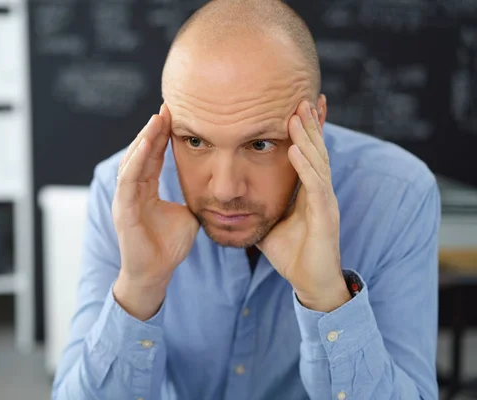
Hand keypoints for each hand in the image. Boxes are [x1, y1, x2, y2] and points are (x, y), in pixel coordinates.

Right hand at [112, 103, 199, 319]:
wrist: (156, 274)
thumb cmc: (168, 246)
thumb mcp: (187, 215)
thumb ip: (193, 197)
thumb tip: (213, 186)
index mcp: (145, 189)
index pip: (154, 155)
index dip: (163, 135)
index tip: (176, 114)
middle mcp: (133, 189)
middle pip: (143, 152)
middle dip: (154, 129)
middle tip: (168, 105)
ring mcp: (125, 198)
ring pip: (134, 160)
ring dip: (145, 138)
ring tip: (158, 118)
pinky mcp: (123, 209)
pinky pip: (129, 179)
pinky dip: (138, 160)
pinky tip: (148, 143)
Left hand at [256, 101, 350, 312]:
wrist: (312, 283)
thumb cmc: (292, 254)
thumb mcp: (269, 224)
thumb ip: (257, 207)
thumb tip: (232, 197)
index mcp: (308, 191)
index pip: (307, 154)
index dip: (304, 131)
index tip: (296, 105)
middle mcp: (320, 191)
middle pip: (315, 151)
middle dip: (309, 124)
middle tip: (300, 97)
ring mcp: (325, 203)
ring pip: (317, 162)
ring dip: (307, 137)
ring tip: (297, 114)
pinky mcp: (325, 217)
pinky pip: (315, 188)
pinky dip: (305, 167)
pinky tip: (294, 150)